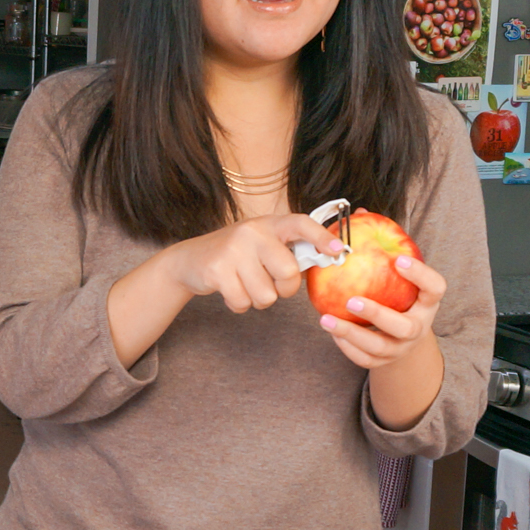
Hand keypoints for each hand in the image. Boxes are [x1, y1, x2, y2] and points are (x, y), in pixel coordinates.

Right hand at [156, 212, 344, 313]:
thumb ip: (289, 251)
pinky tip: (230, 290)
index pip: (300, 224)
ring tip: (246, 285)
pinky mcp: (217, 270)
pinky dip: (240, 304)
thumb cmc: (236, 255)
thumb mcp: (262, 244)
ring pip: (266, 295)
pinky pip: (243, 302)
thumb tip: (328, 260)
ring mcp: (233, 250)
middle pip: (287, 272)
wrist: (190, 260)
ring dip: (259, 299)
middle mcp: (252, 232)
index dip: (322, 237)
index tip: (339, 251)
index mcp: (269, 224)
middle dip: (284, 289)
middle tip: (271, 284)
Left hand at [318, 254, 446, 368]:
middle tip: (352, 300)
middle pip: (405, 327)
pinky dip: (346, 347)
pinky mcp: (384, 362)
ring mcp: (402, 348)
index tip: (399, 259)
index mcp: (427, 303)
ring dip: (351, 333)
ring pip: (379, 347)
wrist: (401, 337)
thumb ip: (384, 248)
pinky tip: (331, 330)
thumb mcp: (398, 274)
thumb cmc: (398, 294)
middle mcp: (419, 327)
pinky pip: (364, 359)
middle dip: (378, 314)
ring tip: (326, 318)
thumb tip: (359, 213)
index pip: (435, 288)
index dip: (421, 275)